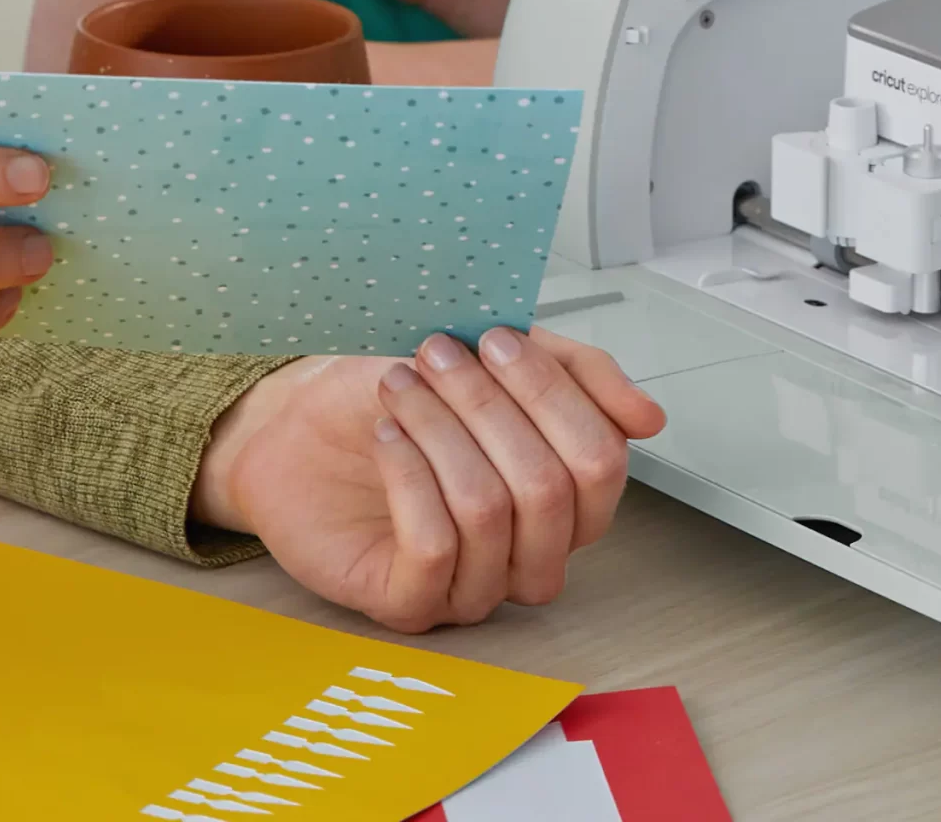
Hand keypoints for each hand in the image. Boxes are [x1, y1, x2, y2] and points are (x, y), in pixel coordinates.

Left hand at [189, 327, 664, 628]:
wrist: (292, 426)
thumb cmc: (391, 396)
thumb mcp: (485, 360)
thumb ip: (572, 372)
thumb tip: (648, 416)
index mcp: (560, 496)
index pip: (601, 461)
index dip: (551, 393)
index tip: (495, 337)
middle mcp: (528, 551)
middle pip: (550, 489)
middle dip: (488, 406)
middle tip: (437, 354)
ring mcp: (472, 585)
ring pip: (490, 514)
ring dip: (440, 431)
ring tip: (399, 387)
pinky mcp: (410, 603)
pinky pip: (435, 550)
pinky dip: (409, 477)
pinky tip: (386, 438)